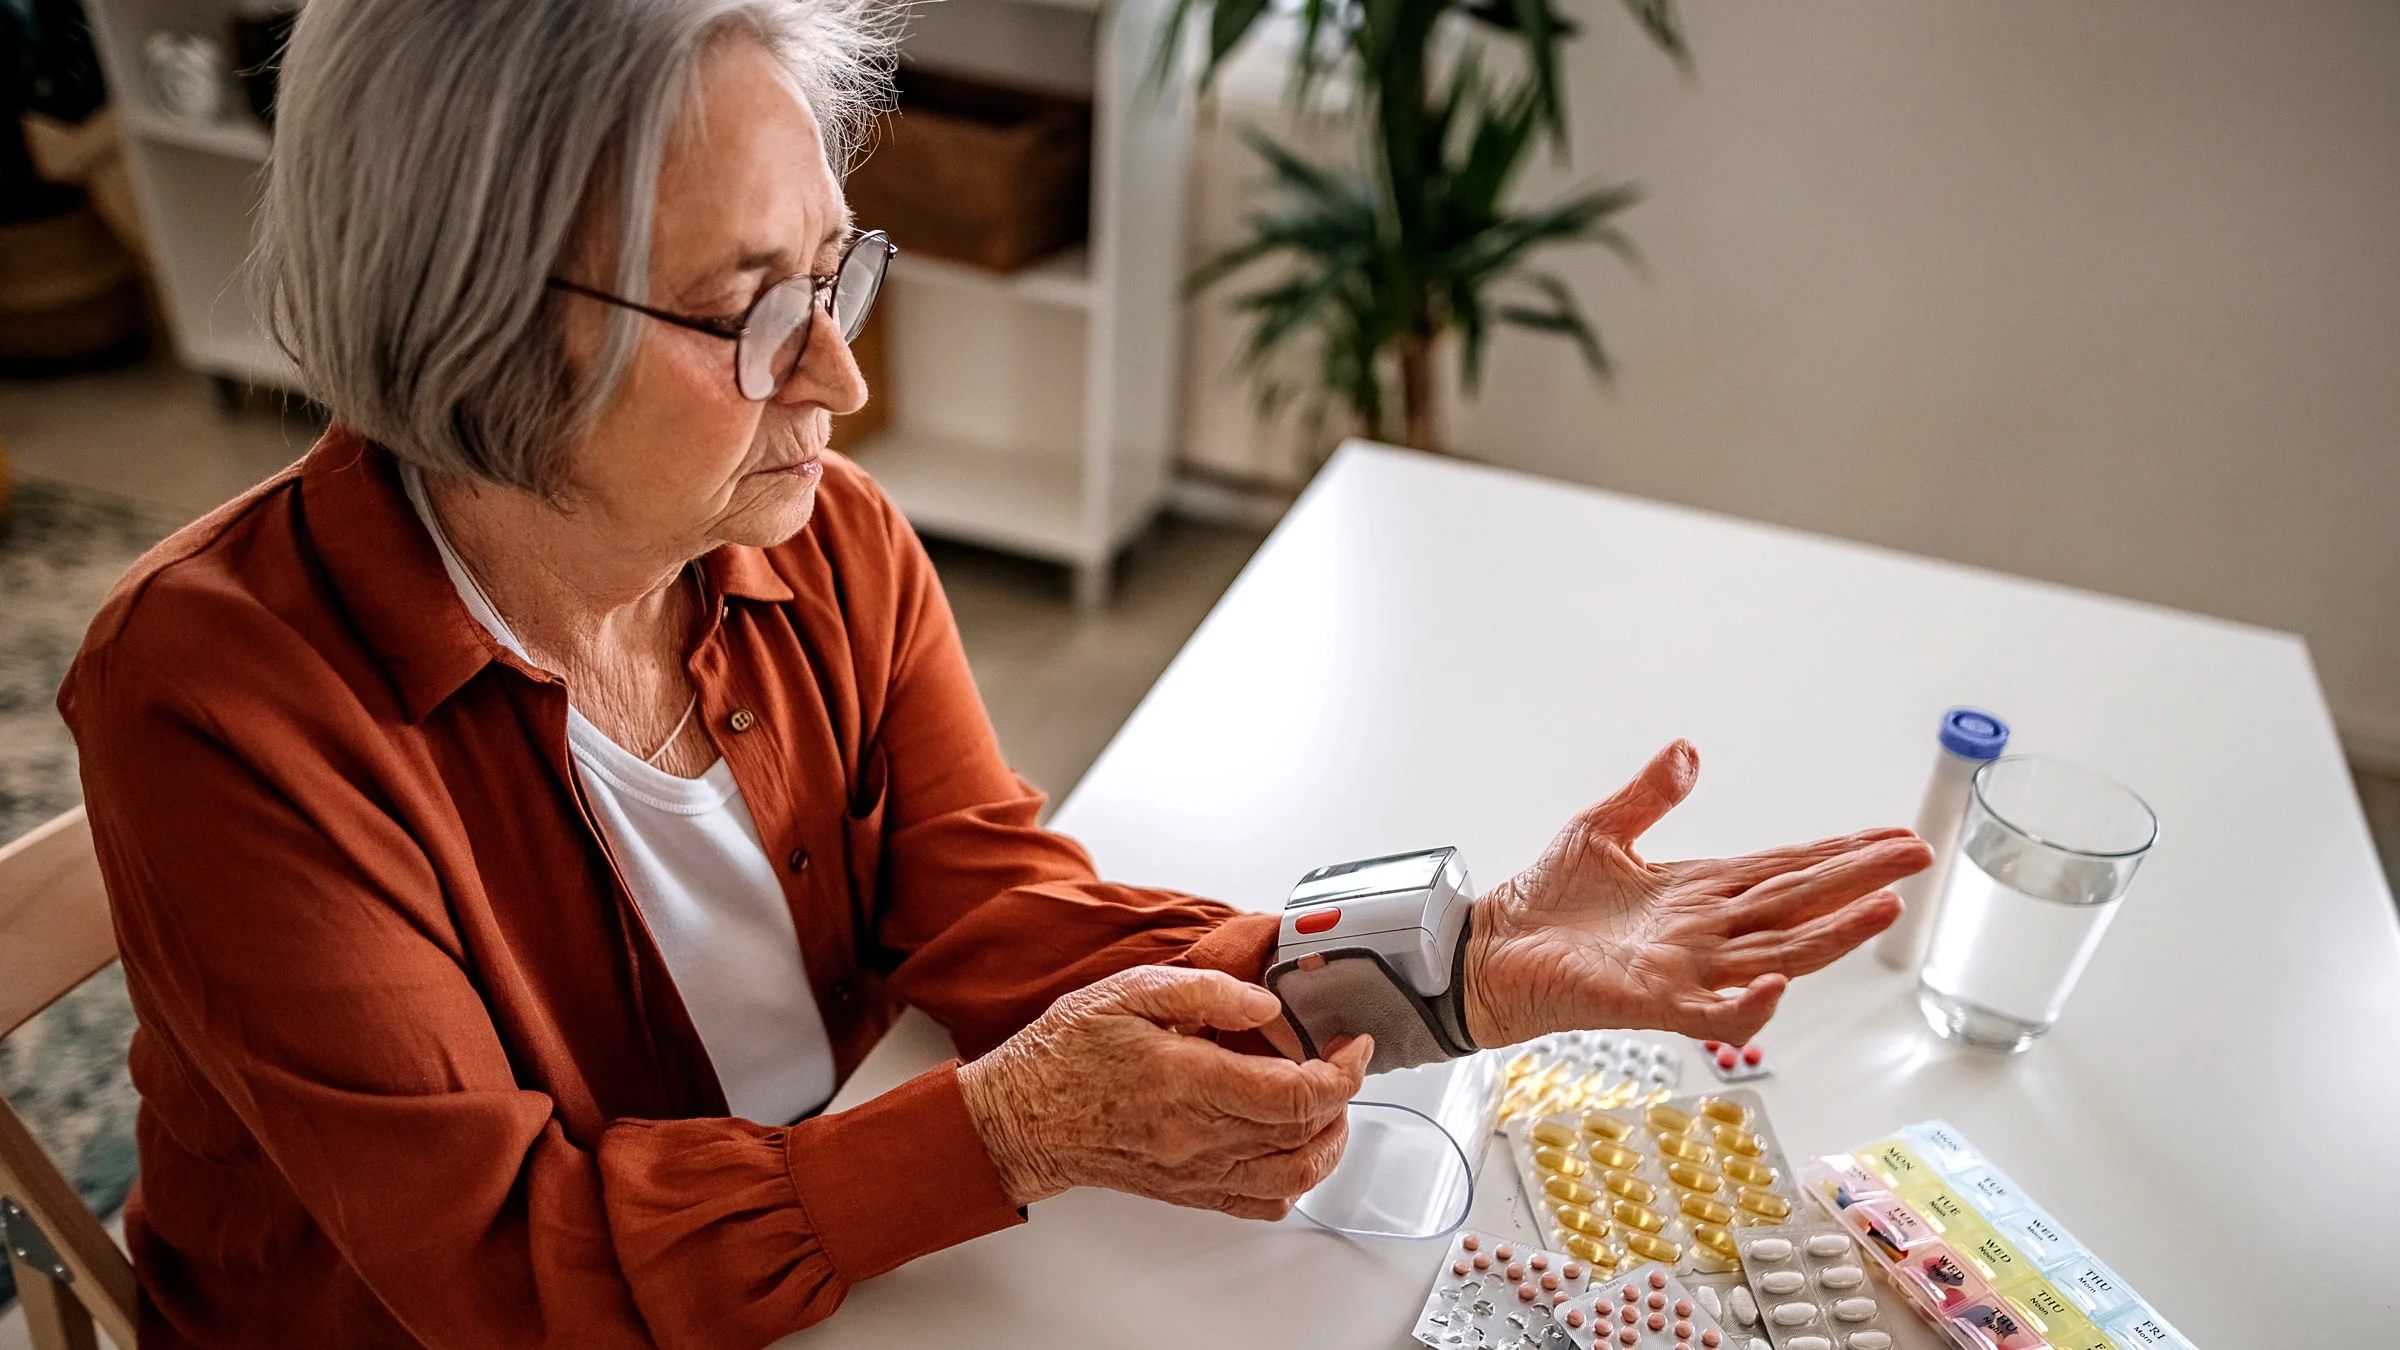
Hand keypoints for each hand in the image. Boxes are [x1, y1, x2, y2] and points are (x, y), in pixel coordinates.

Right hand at [956, 966, 1374, 1217]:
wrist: (1021, 1116)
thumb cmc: (1066, 1053)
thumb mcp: (1130, 991)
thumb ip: (1206, 990)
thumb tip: (1266, 1006)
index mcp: (1189, 1081)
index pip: (1298, 1095)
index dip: (1343, 1071)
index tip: (1352, 1046)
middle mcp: (1198, 1136)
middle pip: (1306, 1136)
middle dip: (1344, 1099)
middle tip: (1343, 1065)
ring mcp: (1196, 1171)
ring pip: (1295, 1177)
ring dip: (1330, 1142)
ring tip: (1331, 1106)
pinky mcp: (1189, 1191)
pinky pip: (1261, 1203)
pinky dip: (1296, 1180)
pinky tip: (1293, 1148)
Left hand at [1464, 740, 1933, 1048]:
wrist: (1489, 949)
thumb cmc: (1545, 902)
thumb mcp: (1601, 828)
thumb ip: (1649, 794)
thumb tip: (1688, 751)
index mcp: (1700, 893)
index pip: (1785, 868)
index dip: (1839, 852)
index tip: (1892, 837)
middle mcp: (1705, 933)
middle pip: (1798, 904)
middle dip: (1858, 880)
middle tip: (1916, 857)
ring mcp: (1685, 970)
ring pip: (1776, 953)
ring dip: (1831, 934)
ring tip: (1884, 907)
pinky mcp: (1650, 1002)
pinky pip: (1712, 1013)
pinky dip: (1747, 1005)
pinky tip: (1778, 983)